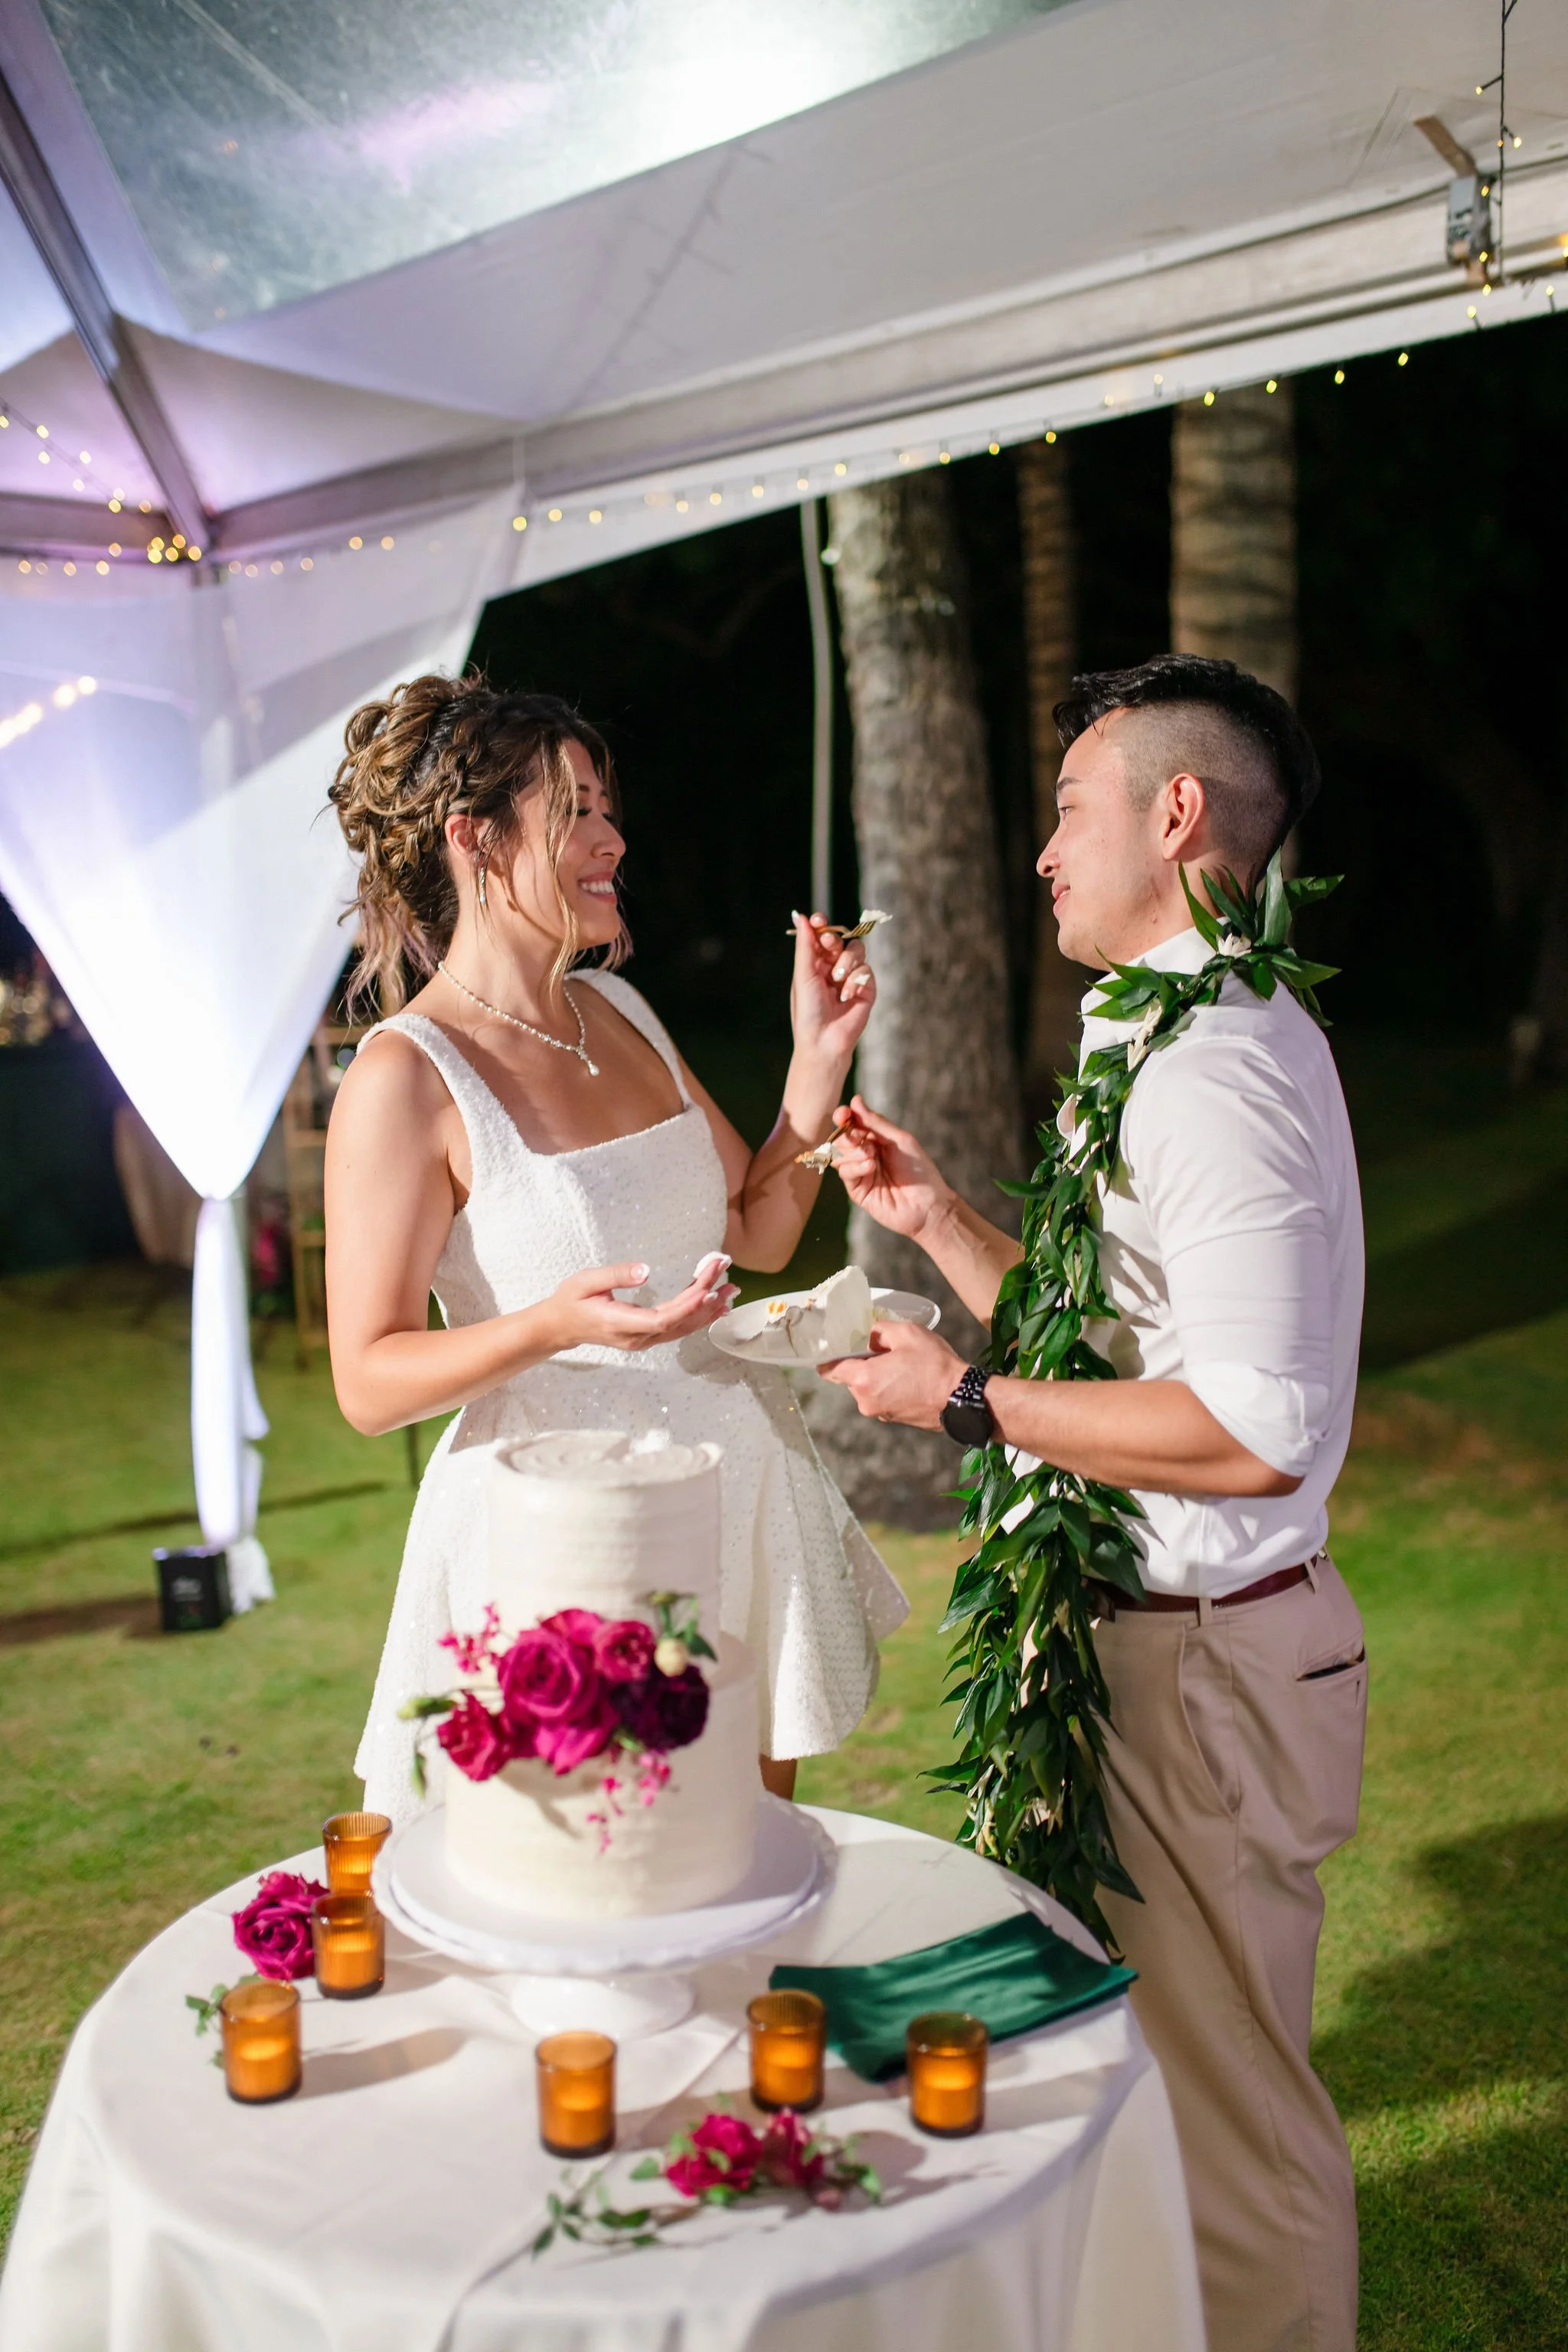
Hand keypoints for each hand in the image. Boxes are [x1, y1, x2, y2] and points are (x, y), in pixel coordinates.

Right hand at [545, 1257, 737, 1354]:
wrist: (560, 1326)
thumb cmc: (571, 1300)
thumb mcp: (586, 1281)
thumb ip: (616, 1275)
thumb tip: (646, 1269)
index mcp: (620, 1323)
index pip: (662, 1319)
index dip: (688, 1306)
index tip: (708, 1287)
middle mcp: (636, 1337)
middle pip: (679, 1322)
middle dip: (706, 1298)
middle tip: (726, 1273)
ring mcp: (642, 1340)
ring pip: (682, 1328)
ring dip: (708, 1309)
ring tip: (730, 1288)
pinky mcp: (646, 1336)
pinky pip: (677, 1328)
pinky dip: (698, 1315)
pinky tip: (714, 1304)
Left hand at [789, 912, 875, 1069]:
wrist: (824, 1039)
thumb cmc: (808, 1010)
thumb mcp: (803, 974)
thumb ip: (805, 945)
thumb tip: (800, 915)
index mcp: (815, 963)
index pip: (821, 936)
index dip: (822, 925)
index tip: (819, 919)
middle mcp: (833, 967)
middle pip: (840, 938)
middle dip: (834, 939)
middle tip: (828, 944)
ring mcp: (851, 977)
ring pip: (857, 950)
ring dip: (846, 961)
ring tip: (837, 979)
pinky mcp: (866, 988)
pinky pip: (866, 969)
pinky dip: (855, 980)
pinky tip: (846, 996)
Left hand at [817, 1320, 966, 1430]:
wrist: (961, 1399)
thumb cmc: (934, 1365)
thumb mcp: (907, 1333)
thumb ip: (880, 1331)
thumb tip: (870, 1337)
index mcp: (863, 1380)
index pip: (830, 1369)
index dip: (830, 1356)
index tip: (836, 1346)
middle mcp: (866, 1401)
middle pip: (851, 1378)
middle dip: (862, 1364)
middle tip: (883, 1350)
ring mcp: (880, 1413)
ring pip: (868, 1389)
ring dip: (878, 1377)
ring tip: (902, 1365)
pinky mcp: (894, 1420)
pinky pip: (882, 1398)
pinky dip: (889, 1388)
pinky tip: (909, 1378)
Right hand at [829, 1096, 953, 1242]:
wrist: (927, 1204)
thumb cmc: (919, 1170)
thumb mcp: (899, 1140)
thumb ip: (876, 1122)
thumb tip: (855, 1100)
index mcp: (876, 1139)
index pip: (852, 1123)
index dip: (844, 1117)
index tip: (843, 1114)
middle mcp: (865, 1154)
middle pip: (841, 1138)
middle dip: (847, 1136)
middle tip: (862, 1140)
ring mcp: (860, 1173)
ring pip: (838, 1155)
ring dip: (852, 1152)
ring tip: (872, 1157)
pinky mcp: (857, 1190)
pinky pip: (844, 1173)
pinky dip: (855, 1167)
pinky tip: (871, 1168)